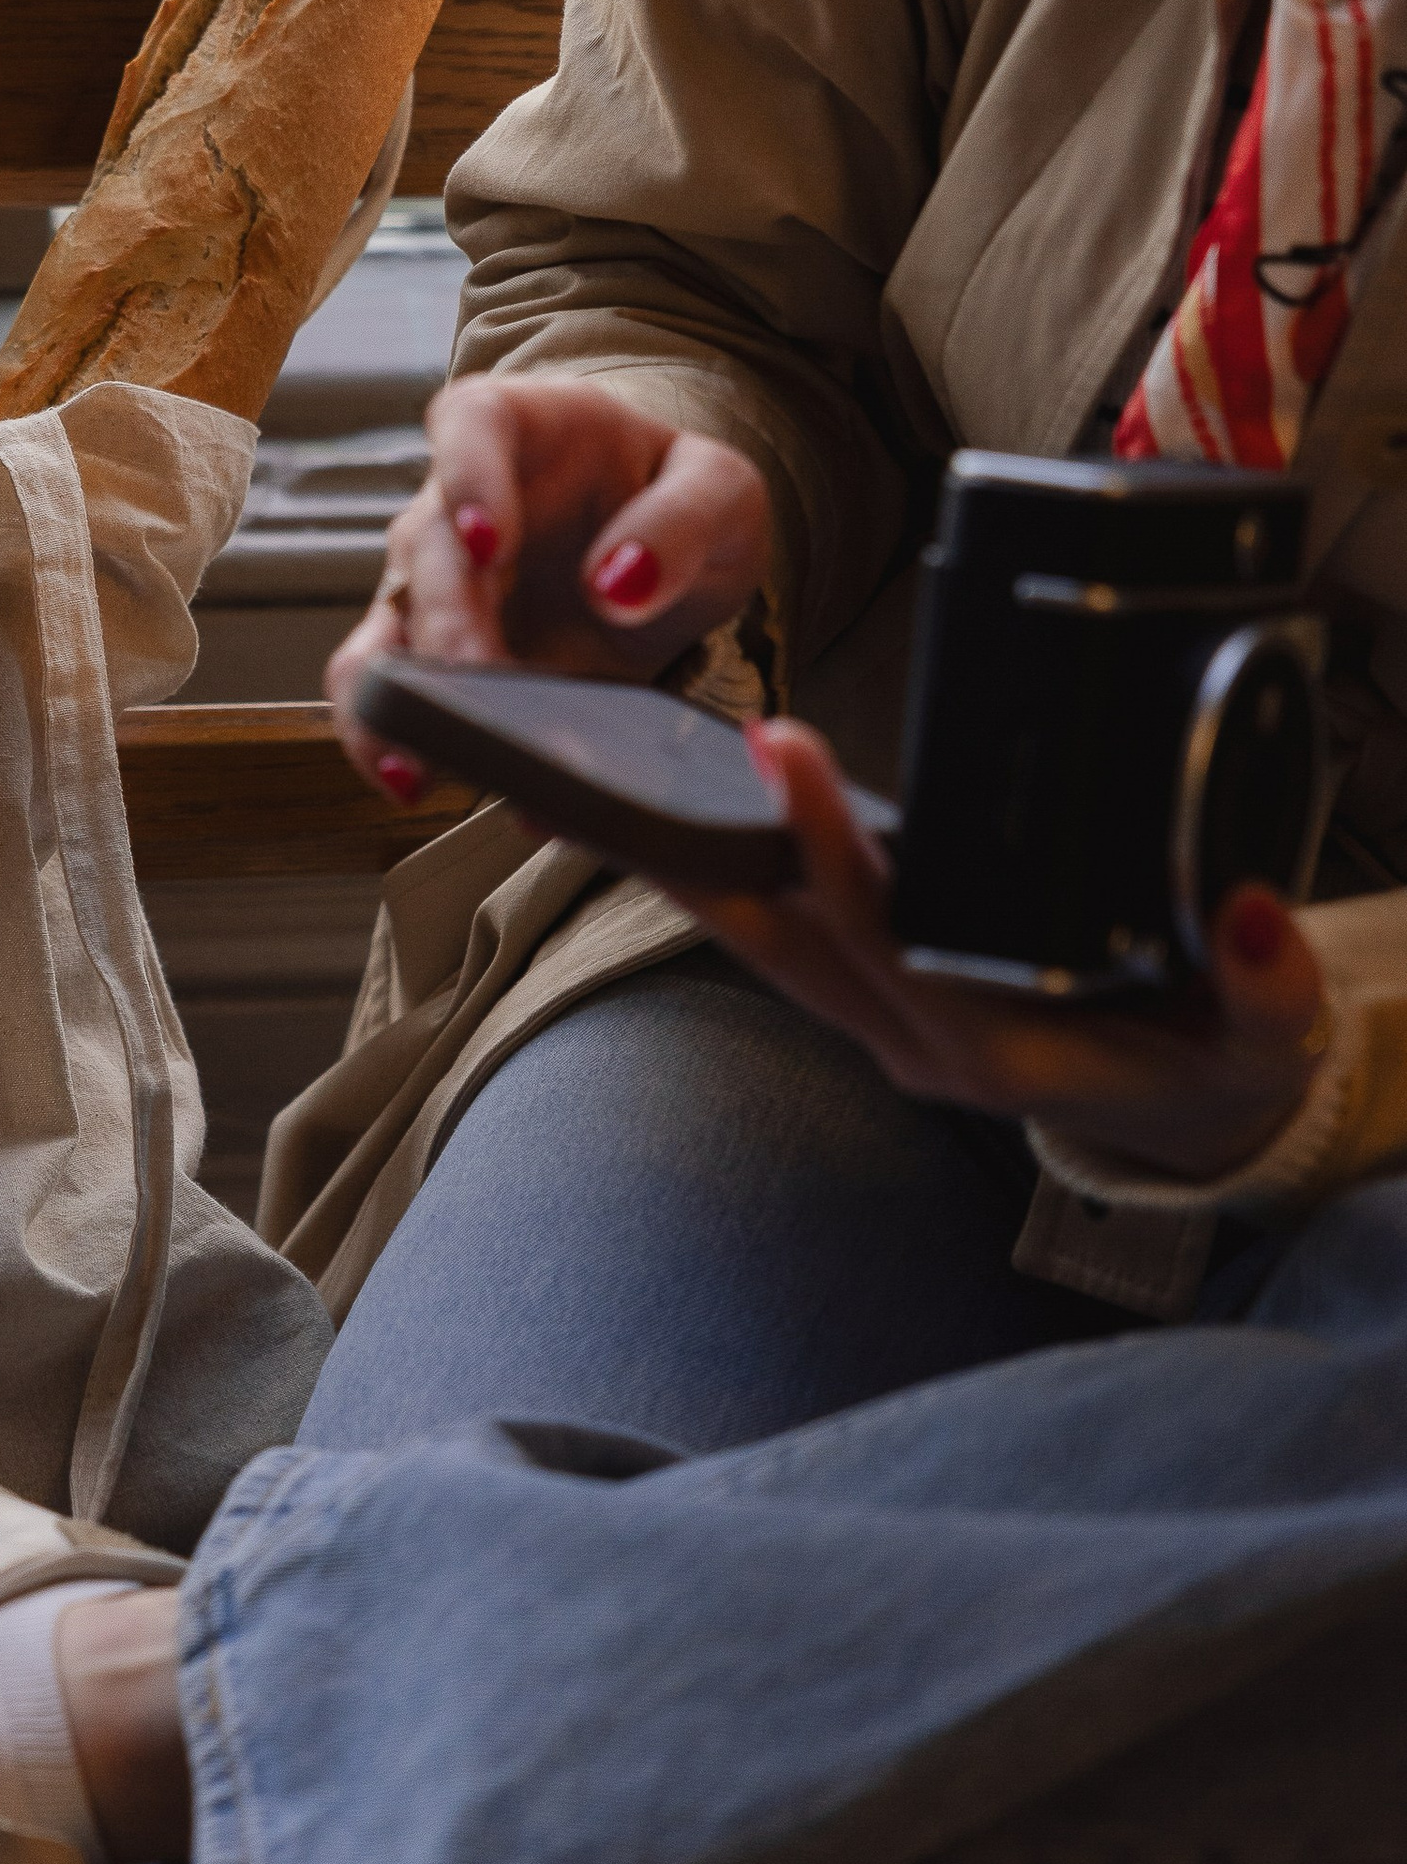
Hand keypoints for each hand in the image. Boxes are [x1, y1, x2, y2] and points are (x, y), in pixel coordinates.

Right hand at [329, 373, 772, 798]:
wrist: (665, 549)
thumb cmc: (681, 499)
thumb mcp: (723, 493)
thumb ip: (683, 521)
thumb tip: (619, 584)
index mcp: (518, 428)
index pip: (469, 426)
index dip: (467, 479)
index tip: (489, 541)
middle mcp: (454, 506)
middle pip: (428, 554)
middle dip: (448, 624)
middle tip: (483, 681)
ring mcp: (435, 589)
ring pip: (381, 637)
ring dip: (391, 699)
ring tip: (421, 758)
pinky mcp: (439, 664)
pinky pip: (389, 699)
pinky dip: (391, 740)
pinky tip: (418, 779)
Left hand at [667, 718, 1329, 1185]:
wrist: (1198, 1117)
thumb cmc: (1221, 1064)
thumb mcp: (1265, 1038)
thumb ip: (1266, 983)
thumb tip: (1249, 909)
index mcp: (1001, 1050)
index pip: (890, 939)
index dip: (831, 849)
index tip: (783, 746)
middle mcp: (925, 1046)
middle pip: (783, 947)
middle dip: (696, 865)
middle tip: (608, 777)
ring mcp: (894, 1032)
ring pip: (767, 948)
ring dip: (687, 876)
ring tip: (597, 791)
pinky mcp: (884, 1008)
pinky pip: (789, 942)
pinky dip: (733, 881)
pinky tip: (680, 818)